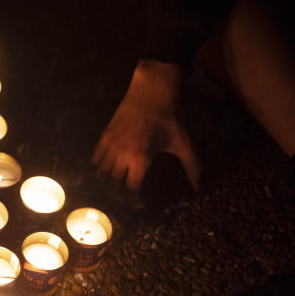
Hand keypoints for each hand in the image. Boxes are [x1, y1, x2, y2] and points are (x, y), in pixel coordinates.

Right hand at [92, 60, 199, 203]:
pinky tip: (108, 168)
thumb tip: (199, 187)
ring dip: (108, 184)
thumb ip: (193, 167)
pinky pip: (95, 158)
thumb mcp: (184, 143)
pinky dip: (99, 167)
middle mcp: (121, 155)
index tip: (140, 204)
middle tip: (127, 198)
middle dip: (119, 197)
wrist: (152, 91)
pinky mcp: (104, 136)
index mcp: (140, 159)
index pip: (130, 189)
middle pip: (112, 185)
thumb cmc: (170, 117)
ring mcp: (110, 145)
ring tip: (116, 186)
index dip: (134, 201)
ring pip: (101, 173)